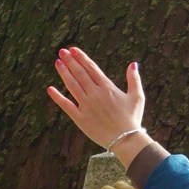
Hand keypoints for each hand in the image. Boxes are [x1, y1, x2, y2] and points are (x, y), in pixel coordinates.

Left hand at [47, 46, 146, 165]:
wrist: (125, 139)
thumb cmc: (132, 118)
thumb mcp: (137, 97)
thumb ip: (134, 79)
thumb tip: (133, 64)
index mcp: (107, 87)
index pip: (91, 68)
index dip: (81, 58)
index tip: (73, 49)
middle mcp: (95, 94)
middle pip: (80, 74)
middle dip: (70, 61)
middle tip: (62, 51)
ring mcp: (86, 106)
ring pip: (72, 86)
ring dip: (64, 73)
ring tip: (57, 62)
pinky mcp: (80, 118)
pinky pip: (66, 105)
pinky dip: (58, 97)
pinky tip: (50, 89)